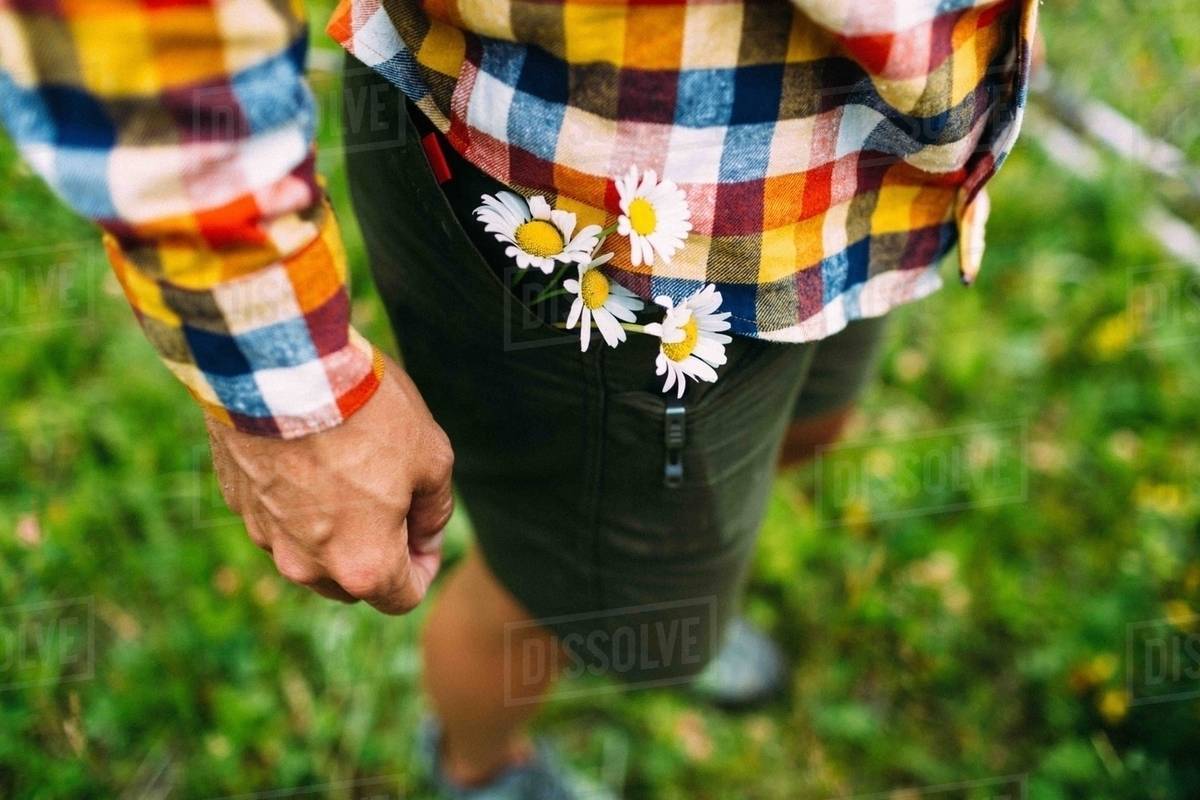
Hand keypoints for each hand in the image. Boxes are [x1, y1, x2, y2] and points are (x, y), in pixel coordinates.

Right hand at [206, 357, 453, 613]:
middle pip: (352, 582)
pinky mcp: (237, 502)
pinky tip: (310, 450)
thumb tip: (425, 535)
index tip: (424, 531)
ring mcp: (265, 536)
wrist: (282, 366)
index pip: (403, 598)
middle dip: (377, 551)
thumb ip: (435, 509)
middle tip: (392, 494)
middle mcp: (307, 566)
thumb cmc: (367, 413)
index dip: (423, 567)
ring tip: (348, 466)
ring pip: (310, 550)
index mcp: (364, 565)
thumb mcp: (431, 457)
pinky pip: (276, 515)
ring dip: (334, 526)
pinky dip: (296, 498)